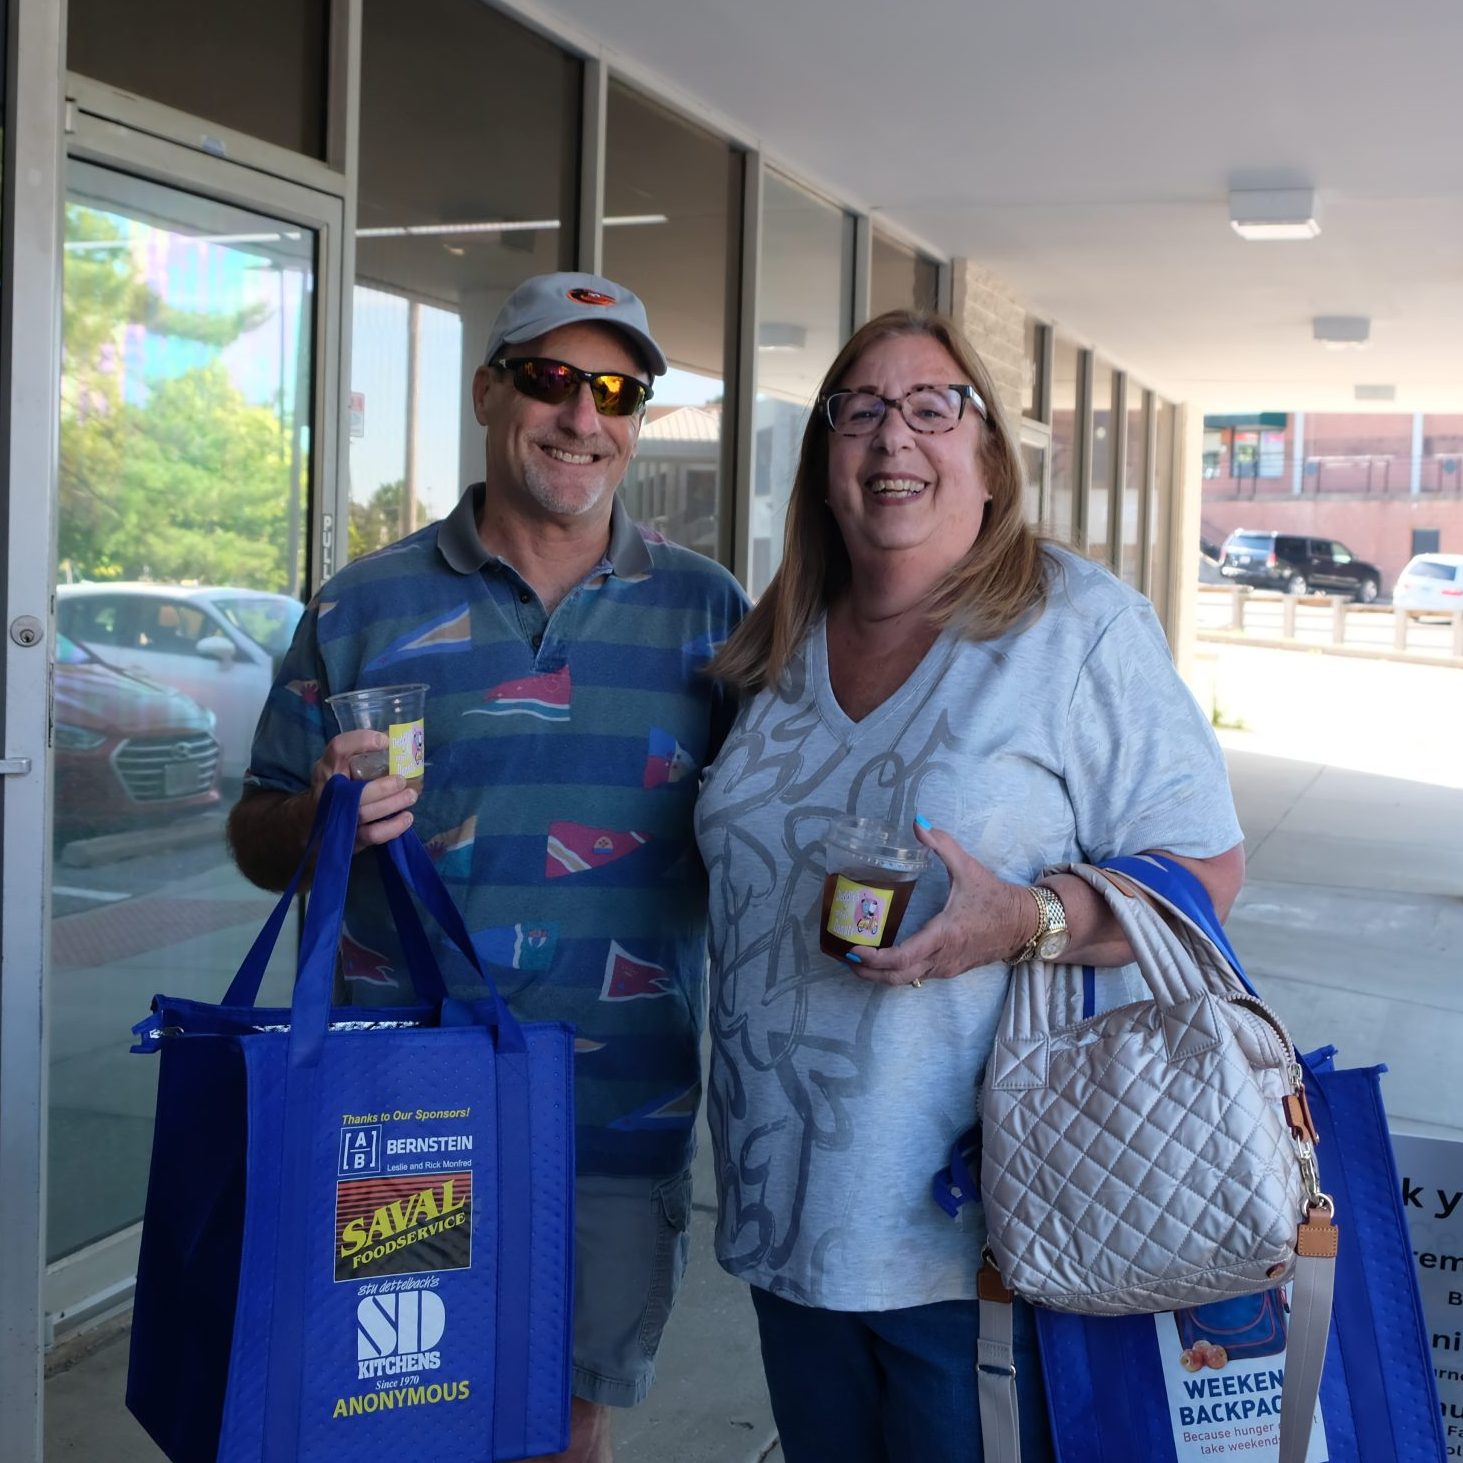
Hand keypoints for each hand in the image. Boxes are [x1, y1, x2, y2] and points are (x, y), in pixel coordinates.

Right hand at [309, 731, 417, 853]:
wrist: (315, 820)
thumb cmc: (334, 786)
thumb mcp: (338, 764)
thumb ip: (358, 751)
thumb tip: (390, 741)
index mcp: (328, 768)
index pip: (338, 749)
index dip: (361, 741)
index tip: (385, 741)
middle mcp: (329, 792)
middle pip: (354, 791)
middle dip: (382, 787)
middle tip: (402, 780)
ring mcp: (339, 818)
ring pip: (364, 814)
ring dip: (391, 805)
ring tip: (410, 796)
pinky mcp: (351, 838)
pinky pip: (373, 835)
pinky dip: (393, 827)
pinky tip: (407, 818)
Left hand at [844, 818, 1033, 988]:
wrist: (1024, 924)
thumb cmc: (995, 898)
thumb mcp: (968, 868)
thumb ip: (943, 845)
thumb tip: (918, 822)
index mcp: (945, 934)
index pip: (904, 957)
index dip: (876, 958)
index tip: (855, 950)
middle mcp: (943, 957)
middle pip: (898, 977)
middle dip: (868, 971)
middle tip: (845, 958)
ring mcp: (946, 968)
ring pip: (907, 981)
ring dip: (880, 974)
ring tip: (857, 960)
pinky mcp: (950, 970)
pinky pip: (918, 977)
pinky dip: (897, 972)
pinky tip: (884, 959)